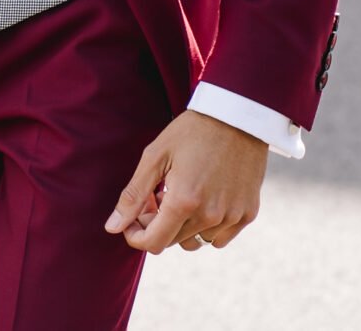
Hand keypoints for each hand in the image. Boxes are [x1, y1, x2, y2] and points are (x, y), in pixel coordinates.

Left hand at [106, 109, 266, 252]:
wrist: (237, 117)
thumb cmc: (191, 132)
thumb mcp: (155, 157)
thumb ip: (133, 195)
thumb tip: (113, 227)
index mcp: (184, 202)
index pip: (153, 243)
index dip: (136, 236)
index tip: (132, 219)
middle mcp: (210, 216)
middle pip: (172, 242)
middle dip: (156, 224)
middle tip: (156, 195)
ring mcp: (232, 217)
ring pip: (196, 241)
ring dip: (182, 226)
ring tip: (180, 194)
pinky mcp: (248, 214)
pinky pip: (220, 238)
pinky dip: (206, 226)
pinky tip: (202, 200)